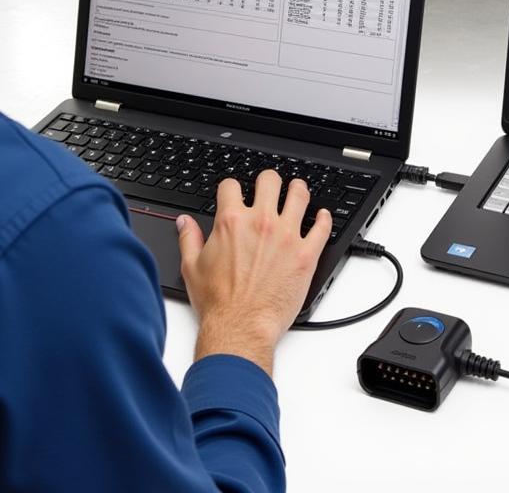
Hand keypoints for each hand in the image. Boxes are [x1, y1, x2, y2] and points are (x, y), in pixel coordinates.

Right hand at [176, 169, 331, 375]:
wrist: (240, 328)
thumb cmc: (218, 304)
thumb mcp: (192, 268)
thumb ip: (189, 239)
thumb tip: (184, 222)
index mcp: (232, 222)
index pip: (231, 186)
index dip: (231, 187)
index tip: (234, 192)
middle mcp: (261, 223)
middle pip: (270, 181)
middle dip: (268, 180)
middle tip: (270, 186)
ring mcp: (287, 236)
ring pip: (299, 196)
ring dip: (298, 190)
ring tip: (298, 190)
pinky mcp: (306, 254)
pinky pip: (322, 227)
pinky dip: (324, 218)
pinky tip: (322, 216)